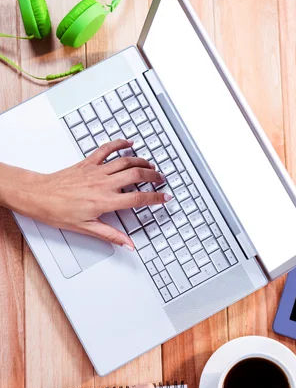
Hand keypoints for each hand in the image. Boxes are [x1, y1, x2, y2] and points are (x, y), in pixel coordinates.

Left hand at [0, 139, 170, 248]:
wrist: (38, 195)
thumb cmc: (57, 211)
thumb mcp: (86, 228)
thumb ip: (111, 235)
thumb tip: (128, 244)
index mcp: (105, 201)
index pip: (138, 199)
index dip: (156, 198)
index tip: (165, 197)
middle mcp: (103, 183)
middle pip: (136, 175)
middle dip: (153, 176)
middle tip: (161, 179)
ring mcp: (96, 170)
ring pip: (126, 161)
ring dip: (141, 161)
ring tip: (150, 165)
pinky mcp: (88, 162)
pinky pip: (107, 149)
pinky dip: (120, 144)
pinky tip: (128, 143)